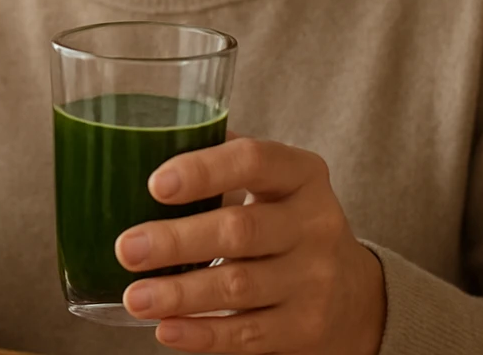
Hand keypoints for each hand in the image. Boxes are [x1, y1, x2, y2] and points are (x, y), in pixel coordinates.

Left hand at [114, 136, 385, 353]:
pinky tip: (167, 330)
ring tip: (136, 297)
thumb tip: (144, 148)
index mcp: (301, 175)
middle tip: (127, 248)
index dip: (204, 171)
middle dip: (177, 241)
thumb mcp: (276, 185)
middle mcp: (314, 224)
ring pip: (239, 287)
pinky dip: (203, 335)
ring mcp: (313, 280)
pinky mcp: (305, 328)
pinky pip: (247, 333)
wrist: (356, 294)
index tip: (156, 185)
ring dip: (180, 294)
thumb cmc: (288, 223)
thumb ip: (225, 166)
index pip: (254, 161)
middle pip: (240, 230)